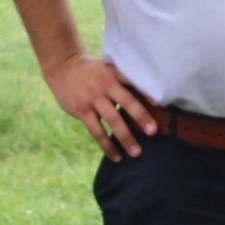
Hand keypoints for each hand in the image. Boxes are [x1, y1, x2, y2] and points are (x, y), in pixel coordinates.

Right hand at [42, 51, 159, 158]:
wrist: (63, 68)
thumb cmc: (92, 72)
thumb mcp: (107, 69)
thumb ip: (123, 82)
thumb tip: (148, 100)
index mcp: (114, 74)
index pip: (133, 83)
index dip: (147, 93)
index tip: (160, 105)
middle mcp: (105, 85)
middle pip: (127, 102)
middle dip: (141, 117)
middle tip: (153, 132)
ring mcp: (92, 98)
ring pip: (113, 120)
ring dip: (125, 137)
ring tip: (136, 153)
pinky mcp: (82, 110)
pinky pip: (97, 131)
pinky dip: (107, 145)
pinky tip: (116, 156)